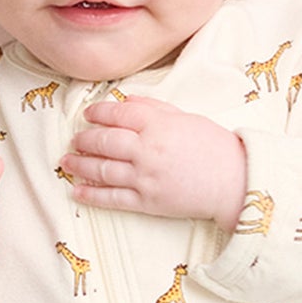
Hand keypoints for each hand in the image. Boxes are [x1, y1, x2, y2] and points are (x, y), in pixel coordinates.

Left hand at [62, 97, 247, 229]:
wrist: (234, 182)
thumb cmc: (213, 147)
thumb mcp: (185, 118)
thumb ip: (154, 108)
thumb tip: (125, 100)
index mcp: (158, 125)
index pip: (118, 114)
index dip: (98, 113)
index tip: (88, 114)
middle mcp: (147, 150)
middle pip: (104, 142)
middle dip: (84, 139)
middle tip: (75, 139)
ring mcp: (145, 178)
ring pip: (102, 169)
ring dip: (80, 165)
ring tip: (67, 161)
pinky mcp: (147, 202)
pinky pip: (112, 198)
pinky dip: (92, 194)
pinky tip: (77, 190)